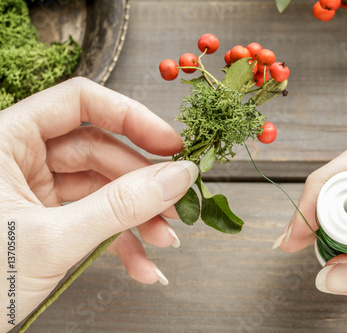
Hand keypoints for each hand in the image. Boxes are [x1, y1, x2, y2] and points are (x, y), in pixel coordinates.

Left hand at [0, 77, 197, 328]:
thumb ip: (119, 206)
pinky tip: (142, 264)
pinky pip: (92, 219)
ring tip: (164, 241)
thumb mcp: (52, 240)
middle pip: (100, 151)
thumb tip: (176, 177)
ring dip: (138, 217)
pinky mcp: (45, 220)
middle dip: (142, 184)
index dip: (131, 118)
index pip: (79, 102)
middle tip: (176, 203)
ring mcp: (34, 191)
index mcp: (6, 141)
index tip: (171, 144)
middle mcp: (20, 159)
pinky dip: (120, 241)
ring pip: (102, 188)